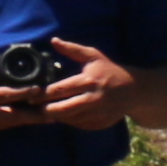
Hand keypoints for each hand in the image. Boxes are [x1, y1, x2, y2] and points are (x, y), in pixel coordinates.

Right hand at [0, 44, 114, 136]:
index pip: (9, 95)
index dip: (27, 92)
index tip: (42, 89)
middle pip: (18, 116)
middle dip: (38, 114)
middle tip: (57, 111)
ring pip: (13, 123)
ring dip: (30, 120)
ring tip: (49, 116)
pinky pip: (3, 127)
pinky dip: (16, 122)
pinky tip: (27, 119)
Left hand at [20, 43, 138, 133]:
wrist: (134, 91)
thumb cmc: (109, 71)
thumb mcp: (93, 56)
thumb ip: (73, 49)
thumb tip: (53, 40)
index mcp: (89, 81)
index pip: (59, 90)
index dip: (43, 94)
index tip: (32, 93)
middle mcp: (94, 99)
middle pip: (61, 109)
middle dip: (45, 108)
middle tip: (35, 105)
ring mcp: (98, 113)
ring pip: (68, 119)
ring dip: (55, 115)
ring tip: (45, 109)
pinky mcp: (100, 124)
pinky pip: (78, 125)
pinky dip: (68, 121)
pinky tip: (63, 114)